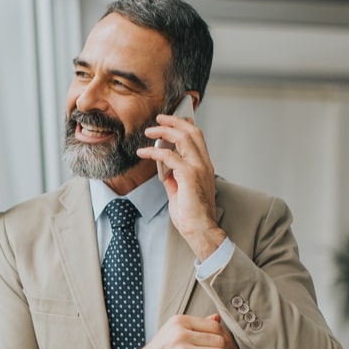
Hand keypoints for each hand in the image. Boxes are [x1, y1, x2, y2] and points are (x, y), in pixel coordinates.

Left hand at [138, 114, 226, 260]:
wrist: (200, 229)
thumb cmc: (192, 214)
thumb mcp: (180, 190)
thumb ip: (173, 177)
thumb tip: (162, 168)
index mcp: (204, 166)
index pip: (197, 137)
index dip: (184, 125)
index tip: (170, 121)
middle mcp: (204, 164)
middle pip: (192, 131)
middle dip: (174, 121)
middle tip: (159, 118)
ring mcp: (198, 168)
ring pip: (183, 138)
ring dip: (164, 132)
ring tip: (149, 132)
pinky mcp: (189, 175)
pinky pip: (169, 157)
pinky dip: (154, 153)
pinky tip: (143, 153)